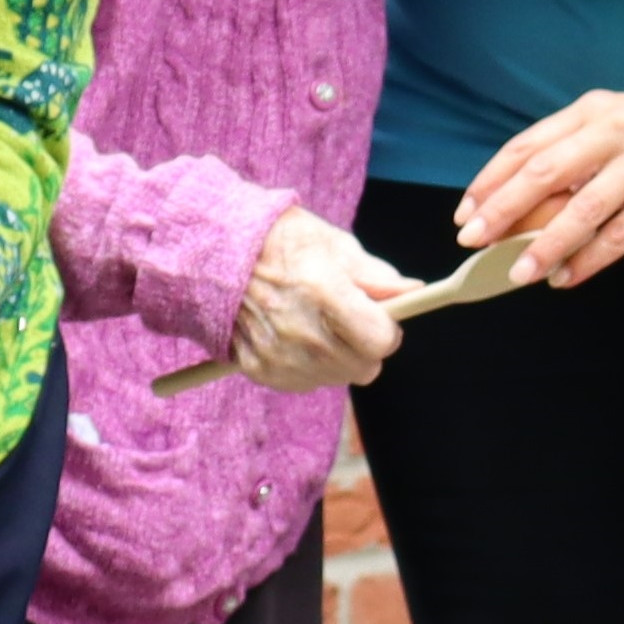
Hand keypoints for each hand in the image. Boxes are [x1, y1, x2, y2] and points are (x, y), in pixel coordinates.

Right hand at [229, 206, 407, 391]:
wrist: (211, 253)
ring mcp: (278, 355)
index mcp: (324, 293)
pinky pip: (304, 383)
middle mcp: (302, 332)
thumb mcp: (332, 244)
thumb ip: (376, 276)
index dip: (387, 330)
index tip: (380, 317)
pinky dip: (308, 365)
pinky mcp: (259, 370)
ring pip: (337, 378)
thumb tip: (412, 292)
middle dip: (365, 346)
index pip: (381, 341)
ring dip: (338, 358)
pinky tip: (293, 335)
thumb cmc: (277, 240)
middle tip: (348, 319)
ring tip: (315, 322)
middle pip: (365, 367)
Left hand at [458, 89, 623, 286]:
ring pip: (584, 208)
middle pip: (546, 171)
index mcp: (592, 111)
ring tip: (518, 273)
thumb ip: (571, 158)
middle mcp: (615, 130)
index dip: (491, 181)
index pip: (528, 146)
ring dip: (546, 244)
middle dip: (503, 210)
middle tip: (474, 241)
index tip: (465, 213)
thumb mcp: (614, 129)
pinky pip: (621, 232)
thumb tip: (514, 209)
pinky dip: (589, 258)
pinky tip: (566, 277)